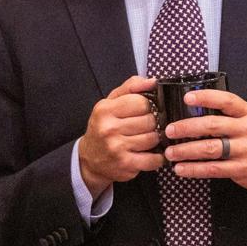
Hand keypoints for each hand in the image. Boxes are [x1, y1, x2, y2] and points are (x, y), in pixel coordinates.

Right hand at [77, 75, 164, 196]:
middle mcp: (109, 128)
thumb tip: (153, 81)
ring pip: (153, 138)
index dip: (148, 106)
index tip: (144, 111)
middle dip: (152, 123)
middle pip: (150, 120)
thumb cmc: (103, 127)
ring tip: (147, 139)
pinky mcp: (126, 164)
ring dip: (154, 139)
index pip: (141, 101)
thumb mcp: (110, 103)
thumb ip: (131, 87)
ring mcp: (117, 148)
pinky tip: (151, 154)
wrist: (89, 159)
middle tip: (146, 126)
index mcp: (105, 109)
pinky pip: (154, 159)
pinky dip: (157, 157)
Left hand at [163, 89, 246, 199]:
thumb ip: (227, 113)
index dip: (206, 97)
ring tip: (171, 152)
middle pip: (213, 125)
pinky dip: (194, 169)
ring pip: (210, 149)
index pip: (226, 101)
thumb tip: (193, 107)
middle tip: (169, 130)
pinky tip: (181, 169)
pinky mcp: (241, 169)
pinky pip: (213, 169)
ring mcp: (245, 150)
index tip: (187, 98)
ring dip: (186, 151)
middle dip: (187, 127)